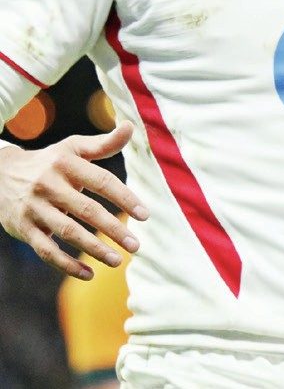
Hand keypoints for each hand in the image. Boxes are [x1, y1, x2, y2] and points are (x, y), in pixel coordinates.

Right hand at [0, 122, 147, 278]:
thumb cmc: (49, 161)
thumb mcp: (73, 148)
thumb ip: (104, 143)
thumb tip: (130, 125)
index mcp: (66, 164)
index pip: (102, 182)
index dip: (125, 198)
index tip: (145, 216)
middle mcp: (49, 186)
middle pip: (87, 210)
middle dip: (113, 230)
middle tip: (136, 246)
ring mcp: (34, 209)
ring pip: (67, 232)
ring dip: (94, 249)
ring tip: (118, 261)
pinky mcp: (23, 228)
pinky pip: (46, 250)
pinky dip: (66, 264)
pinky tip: (88, 273)